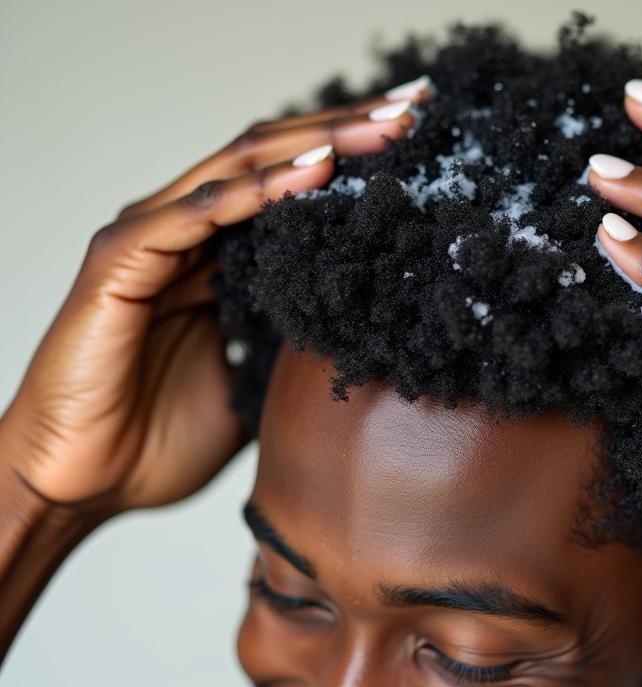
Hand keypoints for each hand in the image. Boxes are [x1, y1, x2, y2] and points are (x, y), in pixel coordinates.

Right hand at [0, 85, 426, 518]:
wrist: (85, 481)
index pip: (289, 189)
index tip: (419, 151)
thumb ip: (290, 355)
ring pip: (241, 169)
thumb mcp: (252, 391)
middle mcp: (184, 234)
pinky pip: (196, 214)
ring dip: (315, 144)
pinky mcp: (122, 261)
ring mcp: (151, 241)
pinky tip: (312, 173)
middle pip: (273, 159)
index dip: (351, 165)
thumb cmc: (156, 440)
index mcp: (216, 260)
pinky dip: (255, 190)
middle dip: (347, 133)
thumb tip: (354, 351)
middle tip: (416, 112)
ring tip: (382, 128)